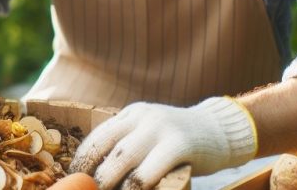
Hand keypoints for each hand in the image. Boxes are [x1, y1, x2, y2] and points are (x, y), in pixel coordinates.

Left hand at [69, 97, 256, 189]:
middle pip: (107, 147)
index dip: (83, 159)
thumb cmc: (182, 139)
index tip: (74, 177)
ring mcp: (161, 129)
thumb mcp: (151, 132)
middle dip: (93, 173)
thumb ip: (130, 143)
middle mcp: (142, 117)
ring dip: (110, 181)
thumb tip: (101, 172)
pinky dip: (139, 186)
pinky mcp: (179, 144)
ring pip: (124, 158)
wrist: (222, 129)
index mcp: (132, 114)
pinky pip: (151, 170)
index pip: (98, 135)